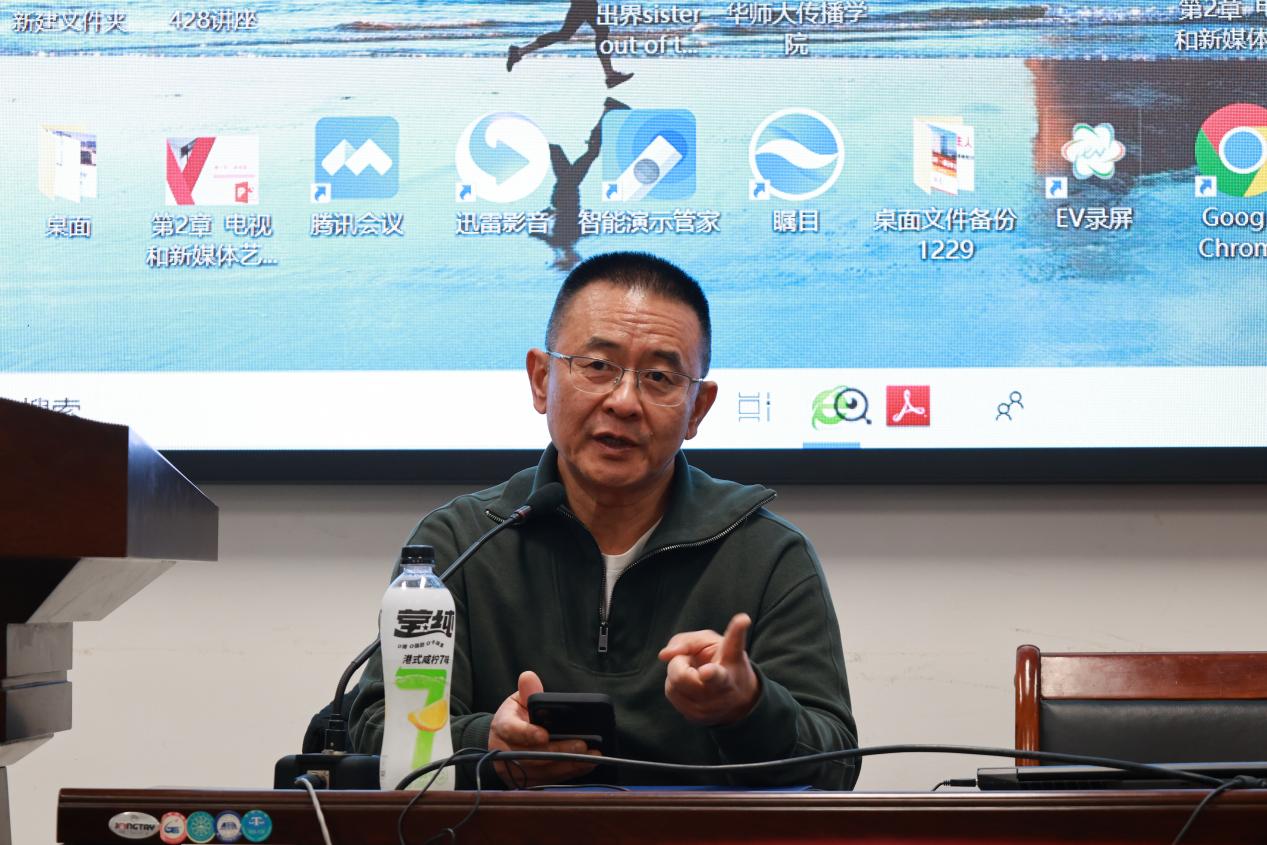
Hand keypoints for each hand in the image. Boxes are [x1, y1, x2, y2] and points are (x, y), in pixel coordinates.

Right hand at [487, 670, 599, 786]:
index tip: (544, 734)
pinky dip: (569, 774)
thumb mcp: (517, 700)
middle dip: (558, 751)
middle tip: (582, 745)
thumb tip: (529, 677)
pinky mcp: (526, 782)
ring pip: (542, 771)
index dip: (527, 734)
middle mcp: (505, 752)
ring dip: (568, 765)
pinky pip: (549, 780)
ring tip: (591, 756)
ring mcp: (515, 771)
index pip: (512, 731)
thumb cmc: (515, 717)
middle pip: (531, 756)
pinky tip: (586, 765)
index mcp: (502, 727)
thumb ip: (527, 691)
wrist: (502, 741)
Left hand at [658, 613, 759, 725]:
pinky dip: (676, 684)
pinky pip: (672, 693)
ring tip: (695, 671)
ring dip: (678, 672)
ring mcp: (705, 711)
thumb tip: (663, 655)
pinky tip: (691, 683)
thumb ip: (688, 641)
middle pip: (682, 677)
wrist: (738, 697)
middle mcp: (718, 697)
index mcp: (726, 676)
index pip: (718, 675)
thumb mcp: (712, 642)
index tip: (706, 671)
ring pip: (673, 683)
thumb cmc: (723, 660)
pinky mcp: (694, 718)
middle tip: (694, 660)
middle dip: (681, 662)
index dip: (710, 673)